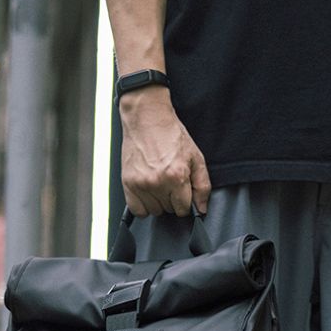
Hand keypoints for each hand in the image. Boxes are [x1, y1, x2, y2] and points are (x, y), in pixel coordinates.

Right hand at [119, 89, 210, 216]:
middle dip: (172, 199)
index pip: (184, 209)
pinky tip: (148, 192)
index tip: (182, 191)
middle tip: (169, 181)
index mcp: (177, 176)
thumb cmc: (171, 135)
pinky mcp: (128, 184)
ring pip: (154, 211)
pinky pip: (138, 211)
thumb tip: (202, 208)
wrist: (147, 118)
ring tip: (158, 182)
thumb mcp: (195, 157)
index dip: (185, 201)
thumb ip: (202, 185)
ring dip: (158, 202)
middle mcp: (158, 183)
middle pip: (169, 210)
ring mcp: (141, 184)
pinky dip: (143, 206)